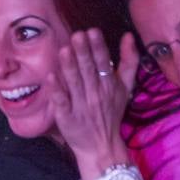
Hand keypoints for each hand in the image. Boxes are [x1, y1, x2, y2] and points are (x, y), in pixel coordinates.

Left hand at [48, 30, 138, 171]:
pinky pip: (61, 101)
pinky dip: (57, 90)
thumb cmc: (111, 112)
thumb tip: (128, 35)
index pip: (103, 63)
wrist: (101, 147)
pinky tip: (51, 76)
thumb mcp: (125, 87)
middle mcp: (95, 94)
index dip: (98, 48)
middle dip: (83, 53)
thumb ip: (129, 61)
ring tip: (64, 50)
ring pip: (74, 83)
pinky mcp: (67, 117)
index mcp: (109, 85)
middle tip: (77, 35)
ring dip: (69, 67)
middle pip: (88, 70)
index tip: (92, 32)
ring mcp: (80, 106)